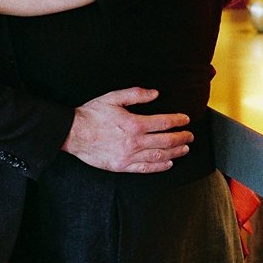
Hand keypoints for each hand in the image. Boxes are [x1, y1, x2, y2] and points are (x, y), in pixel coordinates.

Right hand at [63, 88, 192, 173]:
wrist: (73, 133)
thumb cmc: (92, 114)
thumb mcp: (113, 97)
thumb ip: (136, 94)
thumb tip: (155, 93)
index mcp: (134, 124)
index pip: (163, 123)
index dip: (178, 121)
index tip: (185, 120)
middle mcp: (134, 142)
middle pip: (165, 141)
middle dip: (181, 138)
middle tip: (189, 136)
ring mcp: (129, 156)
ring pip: (159, 156)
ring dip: (175, 153)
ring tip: (184, 149)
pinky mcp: (122, 166)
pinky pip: (145, 169)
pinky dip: (159, 167)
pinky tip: (168, 163)